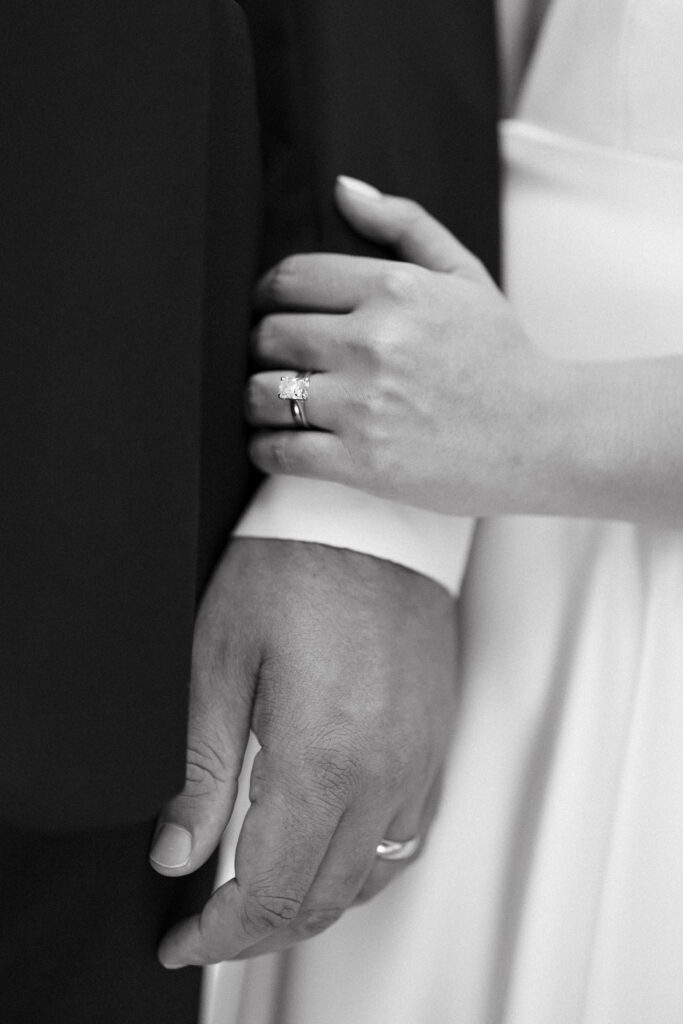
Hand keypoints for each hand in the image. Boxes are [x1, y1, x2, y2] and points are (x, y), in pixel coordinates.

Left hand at [149, 538, 456, 964]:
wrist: (368, 520)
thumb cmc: (292, 569)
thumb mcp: (219, 659)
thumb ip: (199, 768)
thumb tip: (175, 854)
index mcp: (322, 756)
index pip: (270, 892)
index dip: (219, 935)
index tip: (184, 939)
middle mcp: (383, 772)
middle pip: (320, 900)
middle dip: (256, 932)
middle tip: (209, 927)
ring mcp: (418, 760)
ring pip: (367, 880)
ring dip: (309, 905)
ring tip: (259, 899)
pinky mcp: (435, 743)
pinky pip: (406, 840)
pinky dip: (361, 870)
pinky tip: (329, 856)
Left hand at [245, 176, 553, 515]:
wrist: (544, 436)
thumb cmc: (501, 356)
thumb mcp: (464, 275)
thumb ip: (404, 224)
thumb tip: (342, 188)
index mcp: (395, 289)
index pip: (288, 279)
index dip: (268, 296)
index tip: (274, 312)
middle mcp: (373, 343)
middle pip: (266, 335)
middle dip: (262, 348)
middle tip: (278, 361)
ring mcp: (365, 405)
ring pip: (261, 393)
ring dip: (256, 399)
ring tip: (274, 403)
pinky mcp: (362, 461)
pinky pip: (277, 451)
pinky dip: (264, 447)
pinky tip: (278, 443)